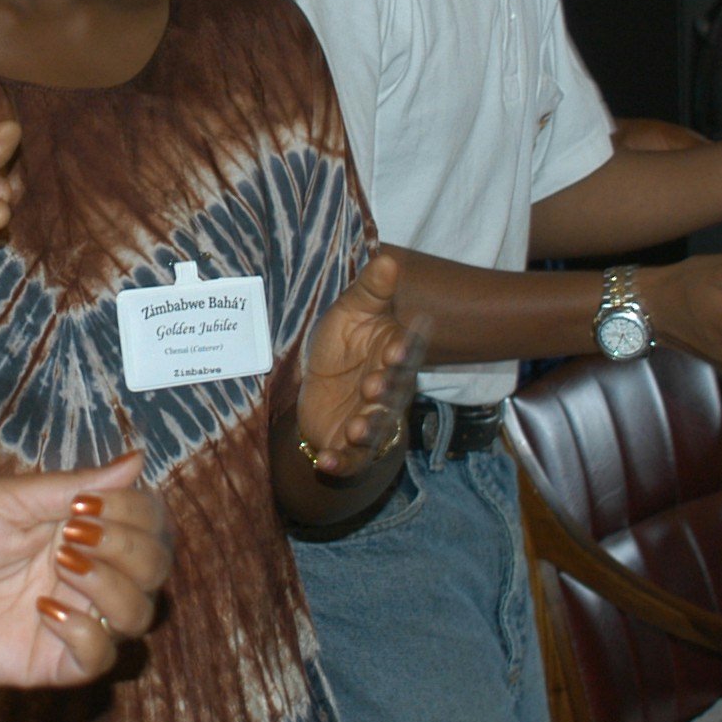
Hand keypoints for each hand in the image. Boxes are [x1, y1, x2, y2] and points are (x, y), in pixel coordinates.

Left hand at [0, 453, 173, 687]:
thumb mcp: (8, 498)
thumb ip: (74, 485)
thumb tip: (139, 461)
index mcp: (82, 528)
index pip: (149, 523)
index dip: (138, 512)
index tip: (90, 503)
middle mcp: (88, 574)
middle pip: (155, 568)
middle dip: (129, 546)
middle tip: (75, 534)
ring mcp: (75, 619)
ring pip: (140, 614)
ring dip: (113, 584)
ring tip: (64, 565)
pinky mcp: (54, 662)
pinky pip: (103, 658)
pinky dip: (87, 631)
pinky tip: (46, 610)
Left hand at [297, 251, 419, 475]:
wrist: (321, 387)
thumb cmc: (343, 344)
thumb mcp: (352, 312)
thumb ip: (370, 291)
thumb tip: (388, 259)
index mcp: (390, 355)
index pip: (400, 354)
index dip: (398, 353)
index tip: (392, 350)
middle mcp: (386, 390)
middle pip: (391, 394)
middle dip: (384, 392)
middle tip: (372, 386)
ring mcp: (369, 419)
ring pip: (375, 427)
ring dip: (366, 429)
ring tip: (353, 429)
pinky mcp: (350, 446)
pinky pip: (350, 458)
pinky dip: (340, 462)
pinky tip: (326, 461)